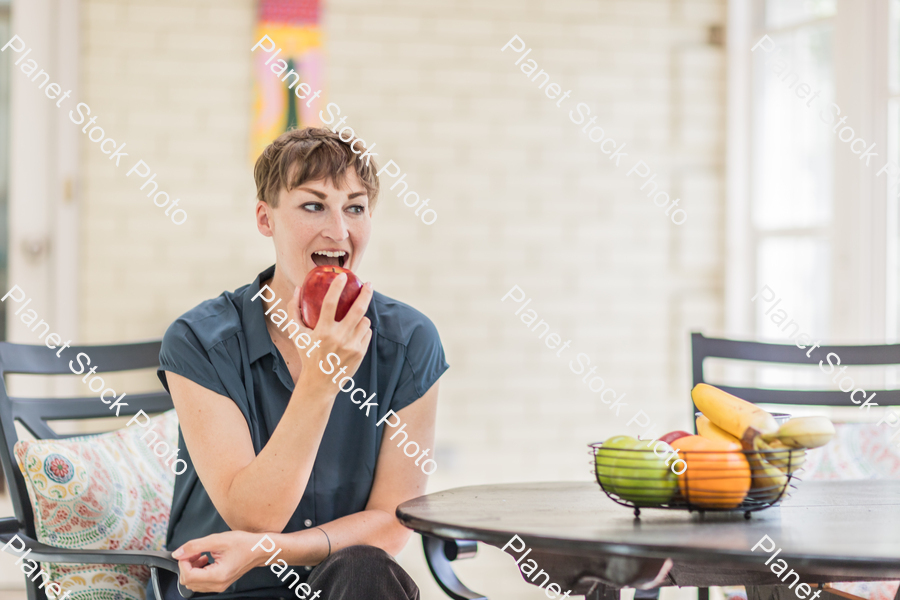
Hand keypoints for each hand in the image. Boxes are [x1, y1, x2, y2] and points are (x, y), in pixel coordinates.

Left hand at [172, 530, 269, 592]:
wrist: (259, 549)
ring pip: (193, 583)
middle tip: (194, 552)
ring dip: (192, 569)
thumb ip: (195, 546)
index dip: (183, 563)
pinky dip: (199, 571)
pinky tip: (206, 559)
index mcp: (217, 575)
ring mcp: (219, 586)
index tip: (188, 551)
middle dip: (187, 565)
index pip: (188, 576)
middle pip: (188, 582)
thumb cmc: (244, 544)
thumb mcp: (218, 540)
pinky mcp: (220, 583)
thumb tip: (178, 553)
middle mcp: (218, 584)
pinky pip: (202, 582)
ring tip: (201, 555)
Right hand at [287, 275, 373, 392]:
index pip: (330, 303)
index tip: (343, 276)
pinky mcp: (360, 352)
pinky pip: (367, 332)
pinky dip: (362, 329)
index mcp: (322, 332)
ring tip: (354, 317)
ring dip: (361, 315)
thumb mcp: (297, 334)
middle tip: (368, 284)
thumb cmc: (307, 355)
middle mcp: (338, 338)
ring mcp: (351, 346)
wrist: (320, 383)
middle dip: (365, 294)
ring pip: (364, 321)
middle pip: (357, 310)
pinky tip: (354, 332)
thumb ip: (293, 311)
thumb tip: (297, 289)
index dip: (336, 287)